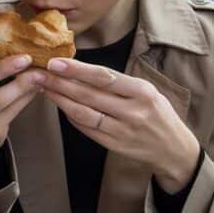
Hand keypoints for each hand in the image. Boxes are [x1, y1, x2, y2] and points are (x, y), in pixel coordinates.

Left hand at [39, 58, 200, 192]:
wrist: (174, 149)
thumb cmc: (160, 115)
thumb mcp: (149, 92)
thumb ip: (121, 84)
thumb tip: (84, 70)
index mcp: (142, 92)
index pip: (105, 78)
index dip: (78, 70)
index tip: (56, 62)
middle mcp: (133, 111)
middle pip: (89, 95)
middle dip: (61, 82)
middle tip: (39, 72)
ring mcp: (122, 130)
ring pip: (84, 113)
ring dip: (60, 100)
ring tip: (43, 87)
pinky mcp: (114, 145)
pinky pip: (87, 129)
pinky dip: (71, 117)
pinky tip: (60, 106)